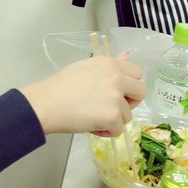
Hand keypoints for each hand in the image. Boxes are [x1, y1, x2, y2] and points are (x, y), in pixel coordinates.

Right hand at [20, 55, 145, 136]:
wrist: (47, 103)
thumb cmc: (61, 86)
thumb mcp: (86, 67)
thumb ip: (109, 66)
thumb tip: (127, 55)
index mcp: (109, 63)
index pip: (136, 72)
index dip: (129, 84)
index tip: (118, 91)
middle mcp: (116, 77)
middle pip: (141, 91)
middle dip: (130, 102)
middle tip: (112, 107)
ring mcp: (115, 96)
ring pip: (128, 114)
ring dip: (114, 119)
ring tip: (93, 116)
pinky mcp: (112, 115)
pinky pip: (118, 129)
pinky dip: (106, 132)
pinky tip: (91, 125)